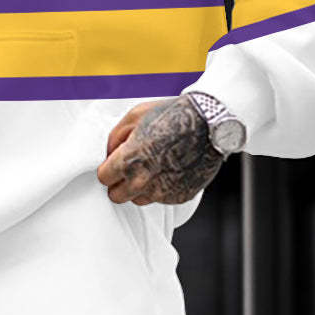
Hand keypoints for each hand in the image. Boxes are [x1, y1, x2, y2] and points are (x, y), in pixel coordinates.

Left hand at [96, 94, 223, 205]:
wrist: (210, 123)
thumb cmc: (173, 115)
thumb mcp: (135, 116)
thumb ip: (115, 138)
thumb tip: (109, 153)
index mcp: (129, 161)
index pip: (103, 178)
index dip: (108, 169)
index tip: (115, 164)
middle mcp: (144, 182)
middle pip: (117, 196)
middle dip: (120, 183)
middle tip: (131, 169)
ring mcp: (163, 192)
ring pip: (139, 199)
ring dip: (140, 188)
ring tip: (153, 167)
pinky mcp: (179, 197)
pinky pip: (162, 198)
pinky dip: (163, 187)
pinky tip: (171, 169)